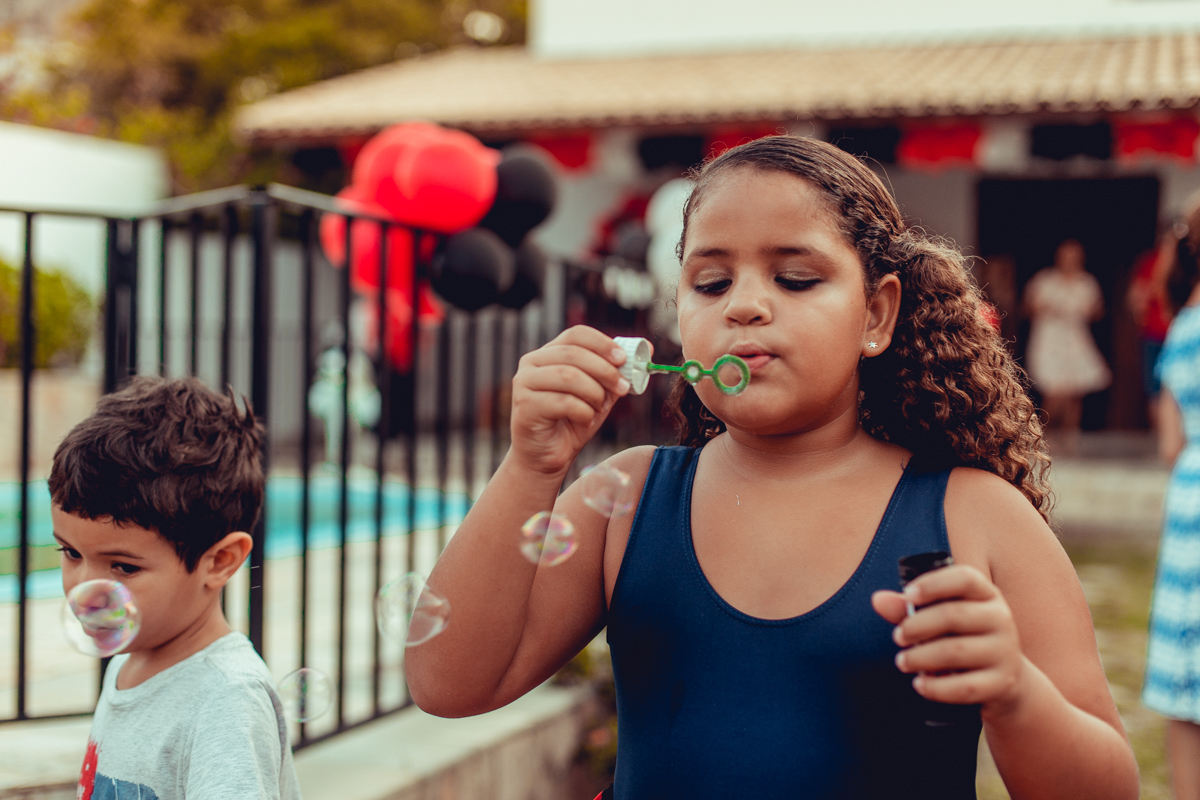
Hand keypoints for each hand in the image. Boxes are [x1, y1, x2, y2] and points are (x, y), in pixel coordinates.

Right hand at [509, 326, 632, 475]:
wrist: (547, 457)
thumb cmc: (572, 422)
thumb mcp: (600, 394)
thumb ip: (617, 372)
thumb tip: (648, 348)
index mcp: (550, 353)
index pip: (577, 334)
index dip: (603, 344)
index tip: (623, 359)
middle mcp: (532, 363)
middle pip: (574, 354)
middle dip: (605, 370)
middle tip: (623, 388)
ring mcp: (524, 383)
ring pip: (568, 376)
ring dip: (594, 393)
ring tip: (599, 408)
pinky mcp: (525, 405)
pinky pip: (563, 402)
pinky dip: (583, 412)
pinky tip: (586, 420)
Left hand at [871, 565, 1026, 713]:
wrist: (1004, 679)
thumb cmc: (962, 637)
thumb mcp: (941, 616)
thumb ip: (909, 607)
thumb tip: (877, 600)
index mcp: (986, 594)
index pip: (965, 578)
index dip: (934, 584)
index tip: (907, 595)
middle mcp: (1001, 619)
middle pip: (954, 615)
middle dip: (918, 626)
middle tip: (897, 636)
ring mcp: (1004, 652)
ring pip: (956, 652)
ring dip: (921, 657)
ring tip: (902, 661)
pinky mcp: (1002, 683)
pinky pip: (965, 687)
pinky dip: (937, 687)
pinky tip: (920, 684)